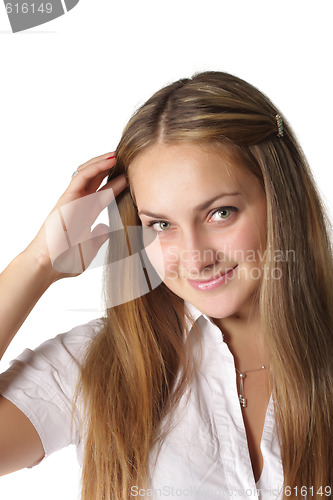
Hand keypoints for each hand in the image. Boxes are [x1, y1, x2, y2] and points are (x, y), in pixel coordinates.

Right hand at [27, 153, 126, 280]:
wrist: (49, 266)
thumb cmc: (65, 261)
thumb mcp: (90, 247)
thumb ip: (99, 236)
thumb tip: (106, 227)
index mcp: (85, 214)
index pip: (104, 194)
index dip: (117, 184)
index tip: (132, 177)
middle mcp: (78, 203)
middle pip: (96, 179)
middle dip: (110, 168)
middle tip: (126, 158)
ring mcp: (72, 199)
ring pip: (88, 172)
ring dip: (103, 162)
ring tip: (119, 153)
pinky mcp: (66, 198)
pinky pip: (81, 176)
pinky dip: (96, 167)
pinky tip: (109, 161)